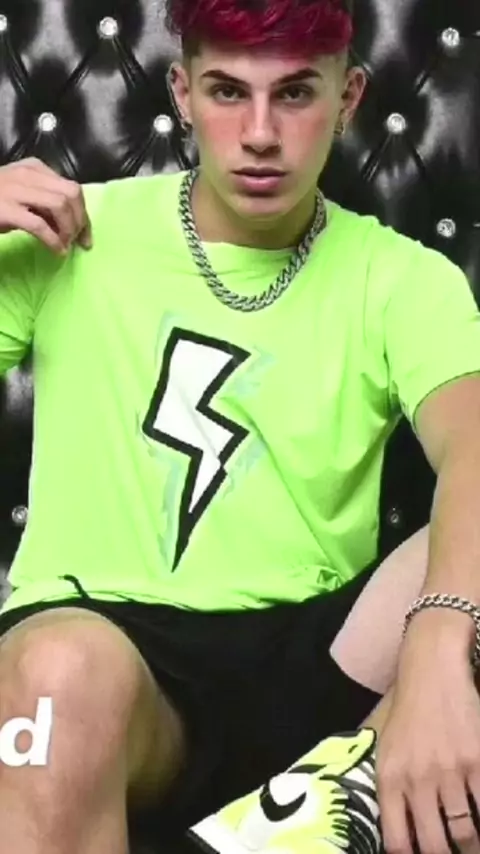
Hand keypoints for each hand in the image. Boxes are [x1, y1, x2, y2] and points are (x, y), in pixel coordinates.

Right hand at [0, 158, 91, 254]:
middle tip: (78, 242)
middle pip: (72, 194)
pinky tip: (57, 251)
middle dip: (81, 221)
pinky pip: (40, 226)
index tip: (86, 235)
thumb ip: (44, 202)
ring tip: (65, 245)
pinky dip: (54, 240)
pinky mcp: (7, 209)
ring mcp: (17, 190)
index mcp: (35, 169)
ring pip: (60, 206)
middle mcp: (28, 175)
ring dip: (69, 230)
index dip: (84, 214)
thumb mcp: (22, 194)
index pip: (72, 187)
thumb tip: (71, 223)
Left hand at [377, 612, 479, 853]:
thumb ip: (395, 796)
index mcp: (390, 780)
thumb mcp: (389, 753)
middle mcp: (417, 779)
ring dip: (472, 844)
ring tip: (472, 842)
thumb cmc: (410, 715)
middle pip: (435, 845)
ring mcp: (448, 770)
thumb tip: (405, 841)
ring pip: (466, 832)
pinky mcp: (476, 758)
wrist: (432, 671)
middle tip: (456, 851)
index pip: (398, 843)